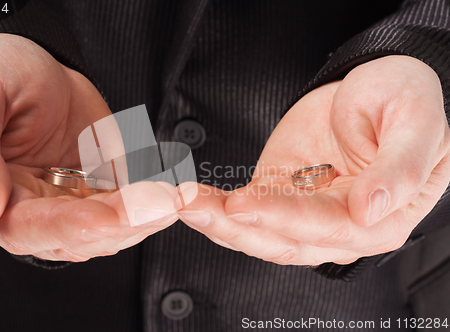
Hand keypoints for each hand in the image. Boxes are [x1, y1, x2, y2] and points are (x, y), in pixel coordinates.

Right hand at [0, 34, 177, 261]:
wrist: (38, 66)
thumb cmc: (0, 75)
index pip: (28, 229)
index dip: (72, 225)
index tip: (110, 216)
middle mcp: (30, 211)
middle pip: (79, 237)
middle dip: (124, 223)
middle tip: (161, 203)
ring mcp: (69, 204)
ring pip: (110, 230)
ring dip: (144, 217)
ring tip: (173, 197)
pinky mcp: (99, 193)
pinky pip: (128, 208)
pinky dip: (151, 203)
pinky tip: (171, 192)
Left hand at [178, 55, 449, 264]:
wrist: (376, 88)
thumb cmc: (403, 102)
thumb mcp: (417, 123)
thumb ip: (400, 169)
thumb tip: (371, 209)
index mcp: (380, 216)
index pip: (328, 226)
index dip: (285, 217)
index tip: (246, 204)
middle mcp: (340, 225)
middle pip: (283, 239)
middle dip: (235, 226)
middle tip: (193, 206)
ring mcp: (305, 212)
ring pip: (258, 231)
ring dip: (218, 221)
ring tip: (184, 200)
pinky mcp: (279, 194)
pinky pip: (246, 210)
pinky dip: (217, 207)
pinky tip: (193, 197)